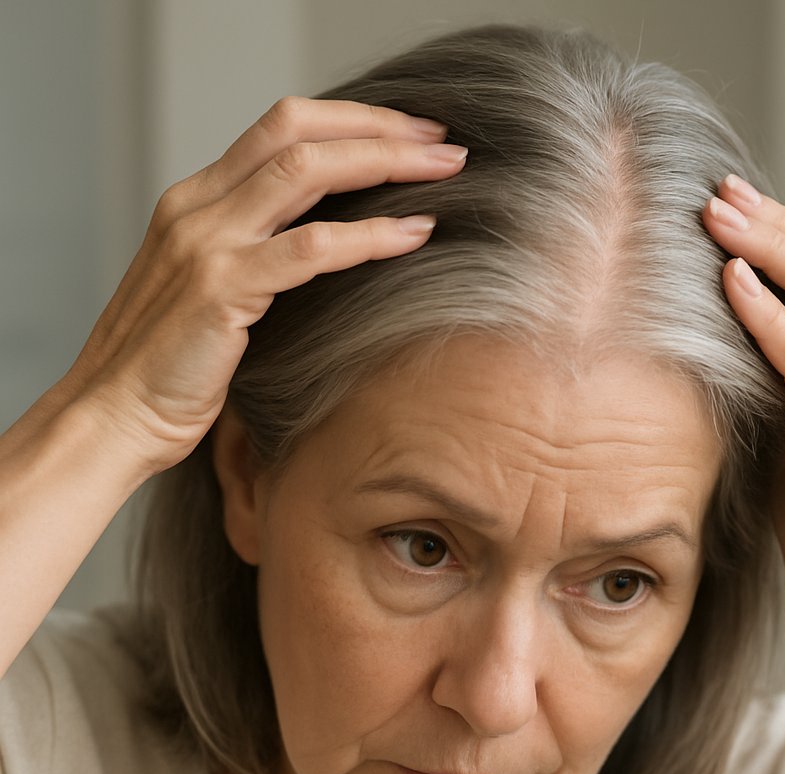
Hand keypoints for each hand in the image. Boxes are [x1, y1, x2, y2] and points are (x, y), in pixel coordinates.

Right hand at [63, 97, 467, 473]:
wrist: (114, 416)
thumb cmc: (173, 368)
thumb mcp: (216, 293)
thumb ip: (259, 256)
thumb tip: (333, 246)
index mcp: (196, 200)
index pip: (280, 128)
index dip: (351, 120)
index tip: (410, 133)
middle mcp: (197, 207)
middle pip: (297, 131)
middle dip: (378, 127)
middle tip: (442, 141)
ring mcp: (205, 242)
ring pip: (307, 172)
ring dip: (385, 164)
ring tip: (446, 171)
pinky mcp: (220, 288)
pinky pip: (310, 248)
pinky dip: (370, 237)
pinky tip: (415, 236)